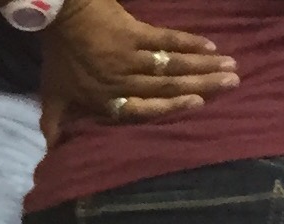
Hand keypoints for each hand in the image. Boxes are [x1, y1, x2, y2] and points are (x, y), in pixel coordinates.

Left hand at [40, 0, 236, 137]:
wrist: (61, 14)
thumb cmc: (58, 56)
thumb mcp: (52, 95)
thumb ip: (54, 123)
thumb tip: (51, 149)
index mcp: (105, 99)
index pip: (142, 108)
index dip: (170, 108)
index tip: (198, 104)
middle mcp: (122, 80)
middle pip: (166, 86)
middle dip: (201, 86)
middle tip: (231, 85)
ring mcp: (130, 56)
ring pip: (172, 64)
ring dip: (203, 65)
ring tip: (230, 67)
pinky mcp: (137, 32)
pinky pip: (167, 39)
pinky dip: (189, 42)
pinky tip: (210, 45)